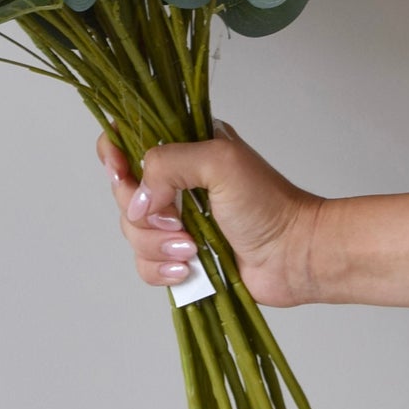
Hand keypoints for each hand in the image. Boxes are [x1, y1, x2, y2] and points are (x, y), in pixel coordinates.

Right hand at [95, 121, 325, 307]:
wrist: (294, 255)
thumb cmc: (268, 204)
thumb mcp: (219, 162)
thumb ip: (168, 164)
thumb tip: (140, 200)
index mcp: (184, 148)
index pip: (128, 140)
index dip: (114, 156)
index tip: (122, 173)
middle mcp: (175, 182)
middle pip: (123, 193)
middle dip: (145, 214)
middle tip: (177, 221)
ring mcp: (176, 221)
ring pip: (132, 232)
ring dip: (158, 245)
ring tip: (193, 249)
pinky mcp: (179, 255)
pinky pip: (145, 264)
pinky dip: (163, 269)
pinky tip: (189, 267)